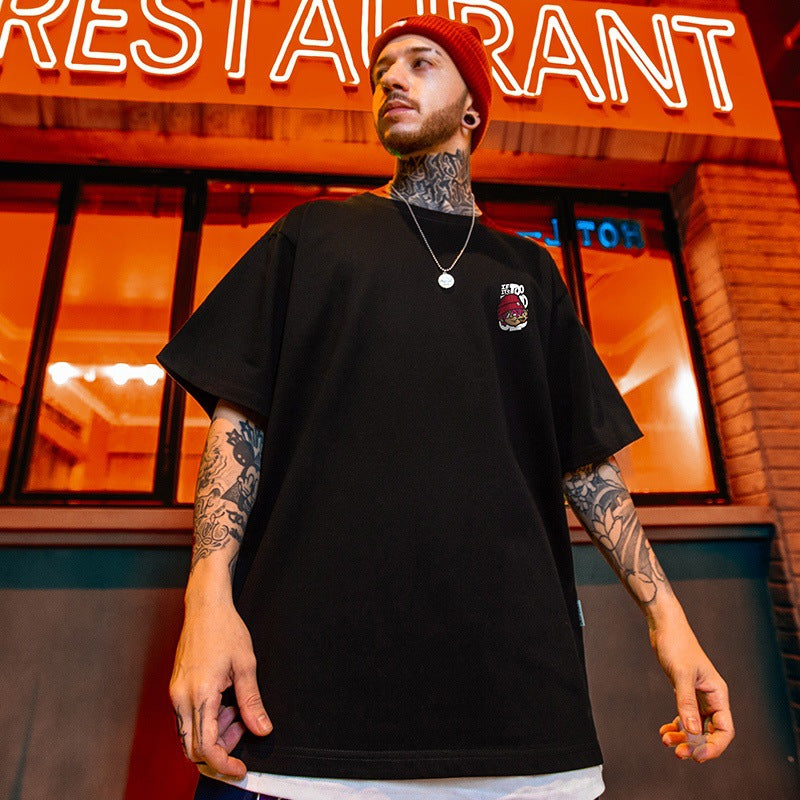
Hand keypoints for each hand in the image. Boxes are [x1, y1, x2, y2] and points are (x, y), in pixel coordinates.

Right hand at [169, 598, 272, 776]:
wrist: (206, 607)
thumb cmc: (225, 629)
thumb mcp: (246, 665)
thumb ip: (252, 701)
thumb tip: (261, 729)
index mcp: (200, 694)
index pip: (206, 747)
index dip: (223, 764)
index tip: (239, 768)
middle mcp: (182, 698)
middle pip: (192, 748)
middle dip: (218, 752)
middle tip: (242, 736)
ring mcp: (176, 694)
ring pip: (188, 735)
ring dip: (213, 736)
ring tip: (237, 713)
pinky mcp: (177, 689)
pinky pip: (187, 718)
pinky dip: (206, 722)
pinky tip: (225, 705)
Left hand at [649, 611, 733, 762]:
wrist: (664, 626)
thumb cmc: (676, 644)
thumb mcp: (680, 673)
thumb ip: (686, 702)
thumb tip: (691, 730)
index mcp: (718, 693)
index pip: (725, 730)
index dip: (713, 746)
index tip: (696, 755)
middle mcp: (711, 697)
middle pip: (710, 732)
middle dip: (695, 744)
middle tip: (677, 752)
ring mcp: (698, 696)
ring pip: (696, 726)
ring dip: (683, 736)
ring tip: (665, 741)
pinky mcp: (685, 692)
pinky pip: (685, 716)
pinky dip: (676, 726)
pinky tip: (664, 731)